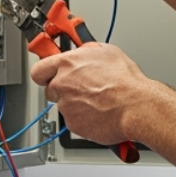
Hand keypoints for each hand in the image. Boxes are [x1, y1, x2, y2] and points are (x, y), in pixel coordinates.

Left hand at [31, 42, 151, 146]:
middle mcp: (62, 84)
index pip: (39, 69)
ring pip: (65, 106)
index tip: (47, 74)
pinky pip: (75, 121)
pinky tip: (100, 112)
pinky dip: (85, 118)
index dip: (44, 73)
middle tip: (80, 89)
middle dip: (62, 90)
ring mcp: (66, 106)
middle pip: (50, 89)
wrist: (136, 106)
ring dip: (76, 104)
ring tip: (98, 101)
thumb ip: (88, 52)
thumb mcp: (108, 52)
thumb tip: (85, 52)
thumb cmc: (126, 81)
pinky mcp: (74, 124)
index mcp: (67, 64)